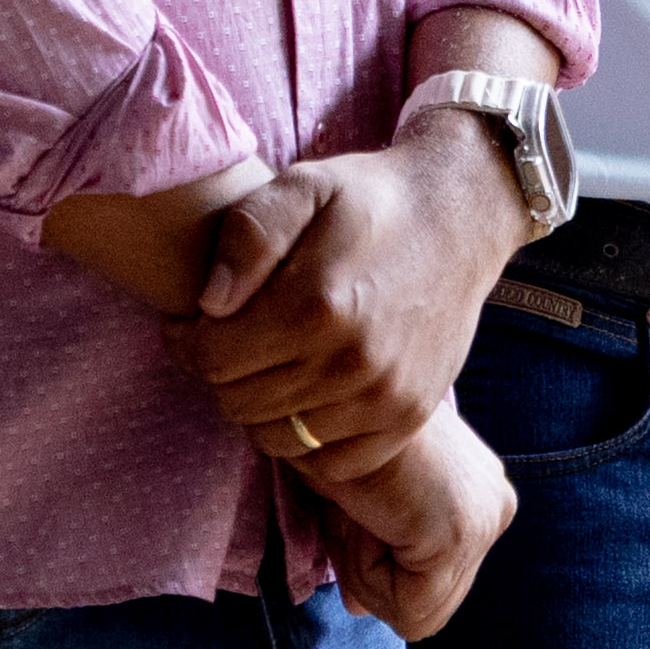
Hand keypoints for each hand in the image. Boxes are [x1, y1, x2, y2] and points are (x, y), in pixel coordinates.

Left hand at [170, 118, 520, 459]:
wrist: (461, 218)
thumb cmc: (372, 200)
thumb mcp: (304, 186)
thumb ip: (249, 235)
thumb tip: (210, 304)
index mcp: (317, 304)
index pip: (211, 358)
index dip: (188, 341)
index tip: (194, 323)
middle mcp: (352, 362)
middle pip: (239, 402)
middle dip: (222, 373)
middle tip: (232, 341)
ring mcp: (385, 397)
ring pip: (279, 438)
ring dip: (261, 407)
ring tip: (270, 366)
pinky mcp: (409, 417)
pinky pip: (332, 463)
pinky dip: (309, 441)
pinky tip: (309, 396)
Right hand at [295, 400, 514, 639]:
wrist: (326, 394)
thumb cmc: (330, 435)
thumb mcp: (359, 500)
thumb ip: (374, 551)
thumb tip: (361, 609)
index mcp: (480, 491)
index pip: (431, 582)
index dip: (375, 566)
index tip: (351, 513)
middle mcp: (496, 505)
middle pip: (431, 606)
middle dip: (372, 573)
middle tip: (351, 512)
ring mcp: (486, 521)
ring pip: (419, 616)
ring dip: (364, 572)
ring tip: (357, 510)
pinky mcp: (460, 534)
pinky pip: (408, 610)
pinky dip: (365, 574)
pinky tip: (363, 516)